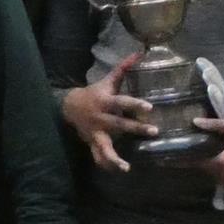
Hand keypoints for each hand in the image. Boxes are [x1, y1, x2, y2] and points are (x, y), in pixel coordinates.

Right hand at [61, 52, 152, 172]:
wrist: (69, 107)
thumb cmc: (94, 93)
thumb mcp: (108, 80)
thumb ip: (123, 68)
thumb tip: (140, 52)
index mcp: (105, 102)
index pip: (122, 102)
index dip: (135, 105)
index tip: (150, 107)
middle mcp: (101, 119)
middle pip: (119, 125)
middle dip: (136, 129)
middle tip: (154, 132)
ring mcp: (96, 133)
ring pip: (105, 147)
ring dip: (115, 157)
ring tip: (125, 167)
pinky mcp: (93, 143)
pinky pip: (99, 156)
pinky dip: (107, 165)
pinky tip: (119, 171)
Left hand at [192, 119, 223, 192]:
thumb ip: (215, 126)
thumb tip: (195, 121)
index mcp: (223, 163)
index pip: (197, 162)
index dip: (187, 157)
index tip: (179, 153)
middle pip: (206, 169)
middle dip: (203, 160)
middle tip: (201, 148)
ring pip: (215, 176)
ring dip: (214, 167)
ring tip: (214, 153)